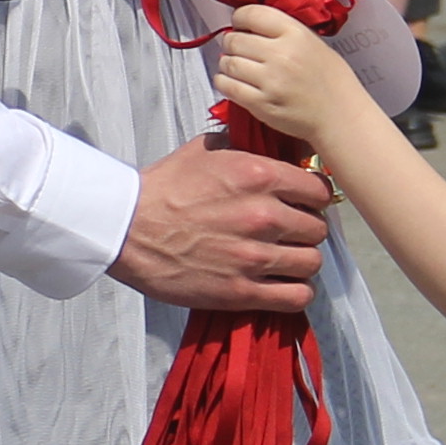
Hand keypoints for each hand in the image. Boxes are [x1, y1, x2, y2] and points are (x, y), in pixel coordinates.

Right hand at [108, 140, 331, 316]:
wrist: (127, 229)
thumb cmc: (163, 189)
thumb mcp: (205, 149)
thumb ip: (245, 148)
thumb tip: (271, 149)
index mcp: (259, 176)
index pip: (318, 190)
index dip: (313, 198)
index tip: (303, 204)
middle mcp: (263, 216)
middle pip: (318, 229)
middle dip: (306, 230)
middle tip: (289, 233)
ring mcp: (254, 256)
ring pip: (312, 262)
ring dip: (301, 262)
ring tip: (285, 260)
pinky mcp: (241, 291)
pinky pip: (296, 296)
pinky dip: (295, 292)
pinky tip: (282, 285)